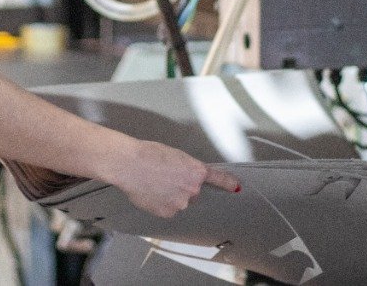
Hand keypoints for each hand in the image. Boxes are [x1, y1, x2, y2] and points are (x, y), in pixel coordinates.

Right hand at [108, 139, 240, 217]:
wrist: (130, 164)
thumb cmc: (149, 154)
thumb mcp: (175, 156)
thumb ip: (185, 169)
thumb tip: (183, 178)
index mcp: (196, 172)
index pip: (217, 178)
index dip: (228, 183)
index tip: (236, 187)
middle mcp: (192, 190)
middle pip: (191, 192)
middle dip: (181, 186)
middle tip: (164, 176)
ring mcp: (180, 203)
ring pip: (178, 201)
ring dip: (169, 195)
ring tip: (153, 183)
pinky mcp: (167, 213)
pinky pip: (166, 209)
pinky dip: (159, 203)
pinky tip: (150, 192)